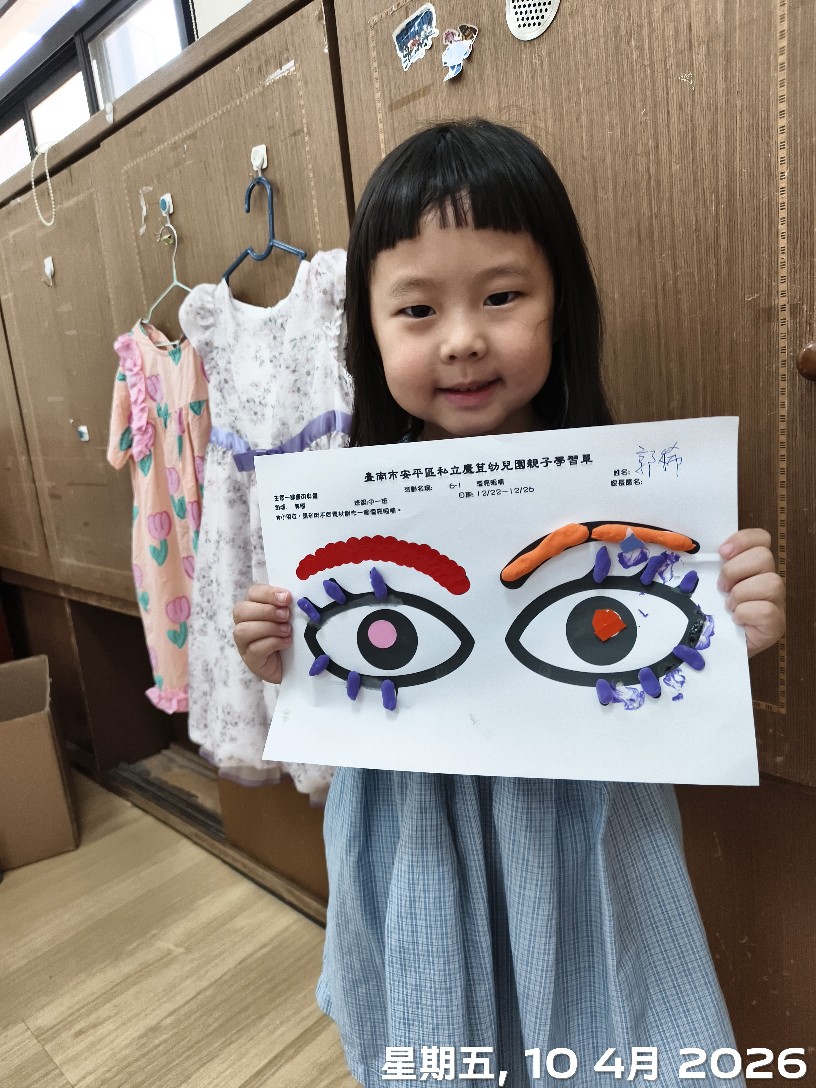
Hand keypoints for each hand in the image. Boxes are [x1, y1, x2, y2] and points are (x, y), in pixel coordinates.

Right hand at [232, 584, 292, 682]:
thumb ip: (287, 605)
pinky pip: (254, 649)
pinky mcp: (250, 659)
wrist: (293, 666)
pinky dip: (272, 643)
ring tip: (287, 630)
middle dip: (266, 611)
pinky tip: (285, 642)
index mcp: (253, 607)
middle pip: (241, 610)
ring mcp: (244, 643)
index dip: (268, 593)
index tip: (287, 598)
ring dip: (268, 628)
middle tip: (286, 615)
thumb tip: (290, 597)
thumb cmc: (290, 635)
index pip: (252, 593)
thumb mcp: (290, 617)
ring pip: (243, 630)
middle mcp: (243, 623)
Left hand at [718, 528, 784, 657]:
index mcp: (753, 566)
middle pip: (764, 557)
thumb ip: (710, 566)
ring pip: (771, 583)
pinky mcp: (775, 625)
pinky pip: (767, 610)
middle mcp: (769, 580)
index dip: (743, 540)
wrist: (715, 647)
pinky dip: (746, 613)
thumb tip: (693, 549)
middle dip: (735, 570)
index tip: (722, 552)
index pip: (761, 538)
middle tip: (721, 586)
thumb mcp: (707, 585)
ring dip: (741, 594)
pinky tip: (736, 619)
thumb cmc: (710, 614)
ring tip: (728, 606)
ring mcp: (776, 603)